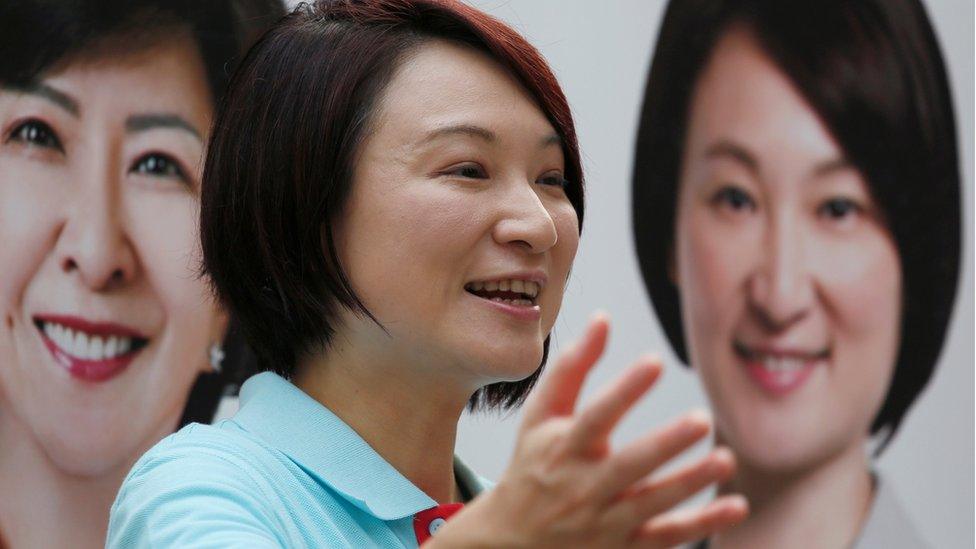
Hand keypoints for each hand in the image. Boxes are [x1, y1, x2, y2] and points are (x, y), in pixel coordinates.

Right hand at [430, 314, 747, 547]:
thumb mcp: (540, 417)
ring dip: (689, 483)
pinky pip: (666, 536)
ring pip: (652, 502)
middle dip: (664, 444)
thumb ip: (571, 368)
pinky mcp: (624, 545)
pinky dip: (702, 525)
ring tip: (725, 459)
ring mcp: (605, 520)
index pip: (595, 415)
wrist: (511, 541)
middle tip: (701, 420)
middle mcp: (584, 486)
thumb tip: (603, 318)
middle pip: (628, 465)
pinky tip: (735, 506)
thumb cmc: (533, 465)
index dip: (624, 389)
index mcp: (563, 447)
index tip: (654, 361)